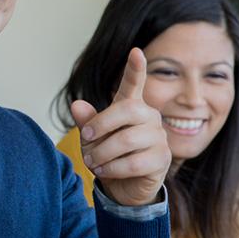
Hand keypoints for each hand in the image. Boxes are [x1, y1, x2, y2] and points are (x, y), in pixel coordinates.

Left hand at [70, 48, 169, 206]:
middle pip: (127, 110)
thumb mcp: (92, 137)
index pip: (134, 84)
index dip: (135, 69)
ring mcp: (159, 137)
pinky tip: (103, 171)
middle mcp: (149, 117)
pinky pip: (134, 163)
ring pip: (127, 140)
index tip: (135, 52)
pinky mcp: (163, 159)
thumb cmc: (107, 154)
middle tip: (84, 138)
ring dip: (102, 153)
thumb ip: (87, 121)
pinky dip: (112, 168)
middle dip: (100, 125)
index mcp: (131, 106)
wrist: (123, 185)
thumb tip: (76, 104)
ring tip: (91, 160)